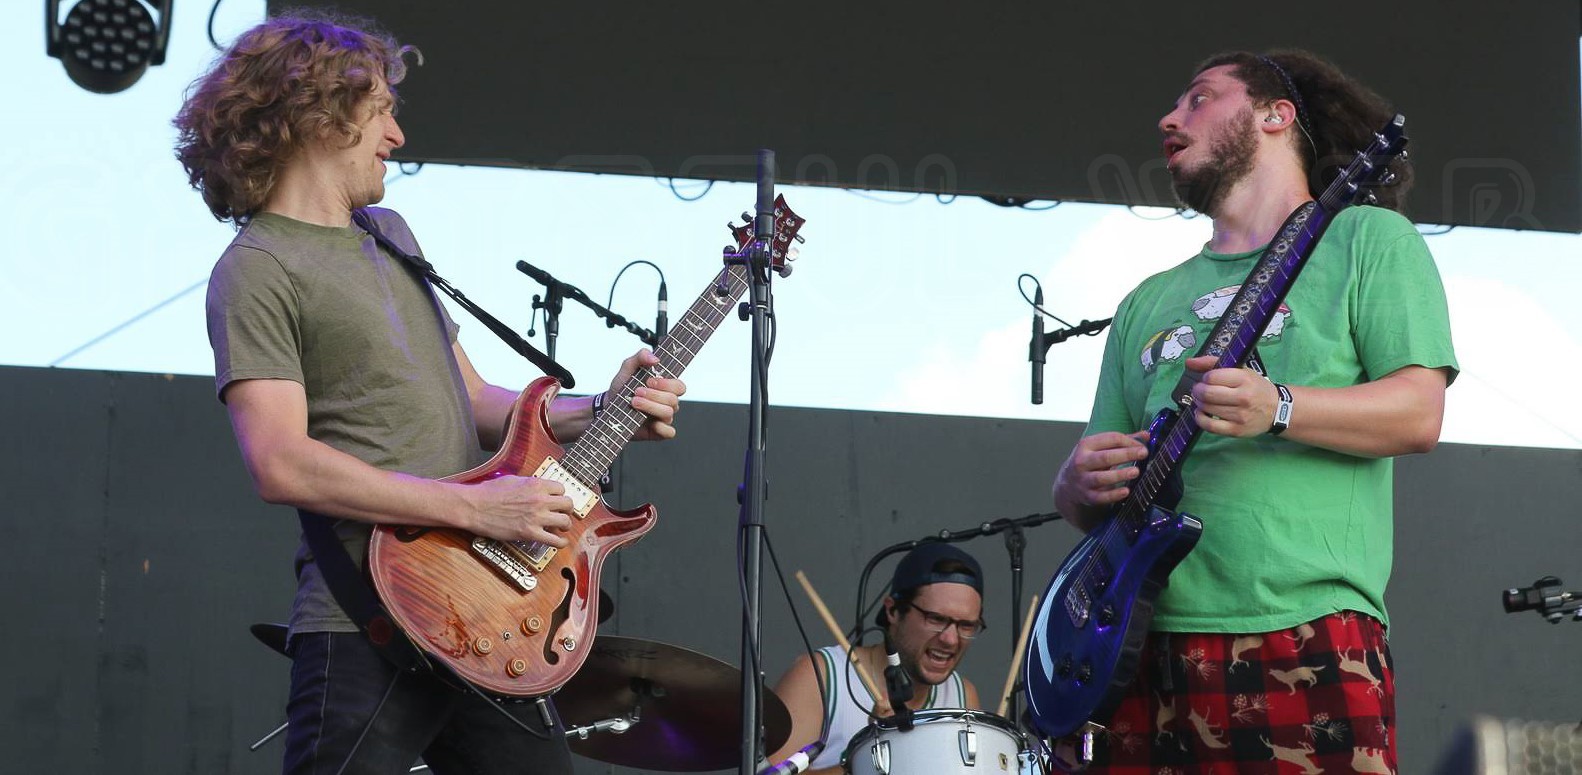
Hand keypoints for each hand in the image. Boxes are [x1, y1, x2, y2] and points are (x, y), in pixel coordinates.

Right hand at [461, 475, 575, 545]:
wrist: (475, 507)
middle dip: (566, 510)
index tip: (556, 501)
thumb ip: (529, 484)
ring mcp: (536, 517)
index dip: (559, 496)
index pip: (561, 489)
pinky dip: (561, 543)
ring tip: (561, 528)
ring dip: (565, 525)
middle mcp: (540, 500)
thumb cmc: (488, 492)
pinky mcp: (530, 533)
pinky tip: (559, 542)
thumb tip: (537, 489)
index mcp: (536, 484)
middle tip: (562, 514)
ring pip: (565, 522)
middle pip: (568, 504)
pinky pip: (555, 541)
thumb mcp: (513, 480)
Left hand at [607, 349, 685, 440]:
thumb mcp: (628, 367)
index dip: (667, 384)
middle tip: (636, 392)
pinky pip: (669, 432)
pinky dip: (661, 428)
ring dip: (651, 407)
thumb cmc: (621, 387)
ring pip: (669, 413)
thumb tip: (655, 358)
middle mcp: (667, 403)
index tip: (649, 381)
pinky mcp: (658, 432)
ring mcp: (663, 418)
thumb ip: (640, 356)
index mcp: (665, 388)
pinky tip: (648, 422)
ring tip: (634, 403)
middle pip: (673, 400)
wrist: (607, 407)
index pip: (680, 386)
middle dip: (654, 395)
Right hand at [1055, 430, 1150, 509]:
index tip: (1143, 446)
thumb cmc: (1089, 461)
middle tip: (1143, 454)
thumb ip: (1123, 441)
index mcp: (1086, 445)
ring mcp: (1083, 480)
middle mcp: (1082, 462)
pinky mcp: (1087, 496)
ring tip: (1136, 472)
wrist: (1068, 484)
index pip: (1110, 439)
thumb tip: (1146, 435)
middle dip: (1126, 454)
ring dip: (1120, 474)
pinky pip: (1101, 497)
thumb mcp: (1100, 447)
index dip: (1129, 441)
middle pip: (1105, 457)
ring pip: (1101, 478)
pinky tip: (1126, 491)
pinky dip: (1113, 495)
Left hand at [1184, 355, 1278, 436]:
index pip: (1212, 377)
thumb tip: (1189, 362)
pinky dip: (1200, 419)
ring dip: (1199, 403)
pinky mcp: (1236, 430)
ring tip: (1204, 400)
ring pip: (1206, 408)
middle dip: (1197, 390)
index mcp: (1244, 379)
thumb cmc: (1255, 387)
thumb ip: (1213, 363)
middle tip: (1200, 390)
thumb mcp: (1240, 370)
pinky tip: (1202, 413)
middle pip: (1206, 393)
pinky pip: (1209, 426)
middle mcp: (1243, 397)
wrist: (1277, 409)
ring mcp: (1240, 416)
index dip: (1205, 377)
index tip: (1208, 379)